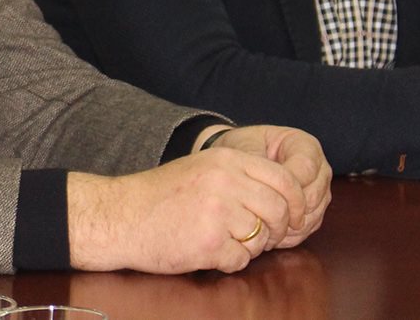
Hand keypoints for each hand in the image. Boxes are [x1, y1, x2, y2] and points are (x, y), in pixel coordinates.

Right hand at [66, 128, 328, 273]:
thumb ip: (241, 174)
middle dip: (279, 229)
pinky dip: (230, 261)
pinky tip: (210, 251)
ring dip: (251, 246)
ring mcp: (217, 211)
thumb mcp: (204, 168)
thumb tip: (287, 194)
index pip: (284, 178)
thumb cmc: (163, 195)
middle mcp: (226, 181)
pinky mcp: (208, 242)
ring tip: (226, 241)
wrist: (122, 215)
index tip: (295, 217)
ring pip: (262, 236)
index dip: (296, 201)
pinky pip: (240, 259)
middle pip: (280, 209)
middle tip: (264, 237)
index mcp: (227, 159)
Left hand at [198, 125, 330, 248]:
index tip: (262, 196)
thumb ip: (256, 160)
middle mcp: (319, 169)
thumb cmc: (244, 149)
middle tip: (258, 215)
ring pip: (312, 216)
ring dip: (287, 225)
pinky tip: (268, 232)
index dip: (286, 187)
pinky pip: (308, 228)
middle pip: (313, 196)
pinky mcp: (315, 212)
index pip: (306, 169)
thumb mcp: (246, 147)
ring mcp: (320, 192)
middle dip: (285, 210)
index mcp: (305, 146)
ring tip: (261, 224)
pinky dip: (289, 235)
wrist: (242, 161)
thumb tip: (264, 183)